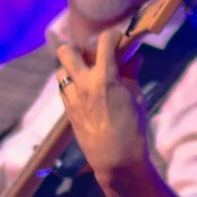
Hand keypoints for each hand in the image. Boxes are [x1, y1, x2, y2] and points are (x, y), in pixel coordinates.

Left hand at [53, 29, 150, 181]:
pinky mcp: (67, 111)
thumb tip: (135, 57)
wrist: (116, 160)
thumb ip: (131, 74)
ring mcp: (72, 98)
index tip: (119, 40)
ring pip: (60, 70)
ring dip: (72, 68)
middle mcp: (83, 84)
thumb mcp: (136, 98)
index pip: (104, 41)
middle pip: (66, 51)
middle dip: (79, 47)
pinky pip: (63, 89)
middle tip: (92, 55)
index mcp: (104, 78)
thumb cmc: (132, 129)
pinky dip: (72, 85)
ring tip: (87, 75)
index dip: (113, 36)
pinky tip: (86, 92)